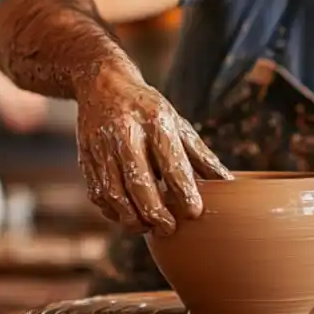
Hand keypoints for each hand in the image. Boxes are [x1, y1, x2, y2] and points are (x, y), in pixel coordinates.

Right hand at [76, 69, 232, 237]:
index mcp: (155, 122)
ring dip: (132, 218)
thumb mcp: (177, 123)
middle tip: (169, 229)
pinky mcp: (86, 157)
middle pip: (140, 184)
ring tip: (148, 227)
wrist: (103, 85)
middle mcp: (126, 134)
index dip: (184, 193)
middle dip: (156, 214)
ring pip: (115, 194)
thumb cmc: (148, 109)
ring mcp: (102, 146)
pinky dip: (112, 211)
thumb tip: (227, 183)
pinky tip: (126, 214)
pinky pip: (97, 194)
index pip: (172, 164)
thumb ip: (200, 156)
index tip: (194, 212)